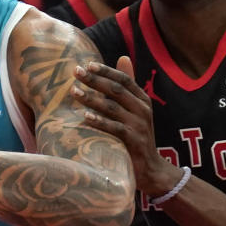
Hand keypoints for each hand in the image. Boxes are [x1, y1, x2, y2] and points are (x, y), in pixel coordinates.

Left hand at [72, 56, 178, 194]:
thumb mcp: (135, 110)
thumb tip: (123, 57)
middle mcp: (143, 109)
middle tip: (76, 72)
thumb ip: (127, 87)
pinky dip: (99, 122)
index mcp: (142, 99)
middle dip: (95, 80)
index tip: (87, 64)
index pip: (124, 79)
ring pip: (113, 107)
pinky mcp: (134, 141)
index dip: (106, 71)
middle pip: (116, 90)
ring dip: (92, 98)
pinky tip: (84, 117)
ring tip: (74, 91)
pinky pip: (114, 128)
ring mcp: (139, 125)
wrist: (151, 168)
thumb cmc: (137, 136)